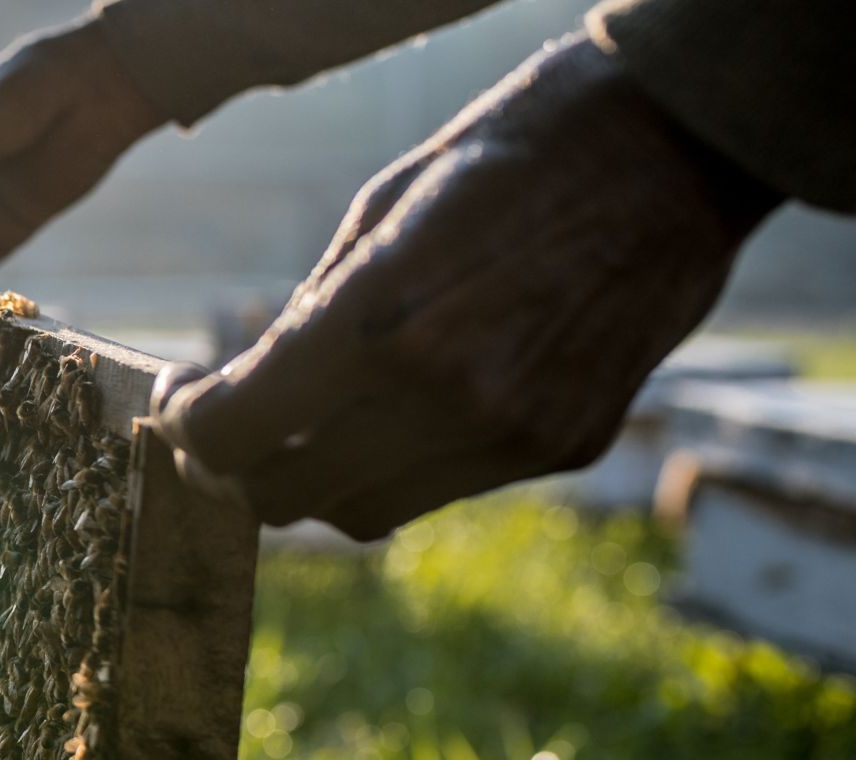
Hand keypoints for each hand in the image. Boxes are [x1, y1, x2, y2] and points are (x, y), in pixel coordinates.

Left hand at [150, 35, 783, 540]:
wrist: (672, 152)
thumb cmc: (506, 157)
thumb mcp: (379, 211)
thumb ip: (307, 317)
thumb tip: (241, 389)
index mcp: (379, 320)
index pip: (234, 434)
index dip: (188, 431)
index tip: (183, 403)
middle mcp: (444, 393)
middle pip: (285, 495)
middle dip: (238, 468)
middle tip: (227, 424)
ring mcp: (510, 432)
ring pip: (360, 511)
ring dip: (315, 476)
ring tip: (308, 419)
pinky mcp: (562, 448)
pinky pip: (440, 489)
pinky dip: (397, 463)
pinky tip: (397, 405)